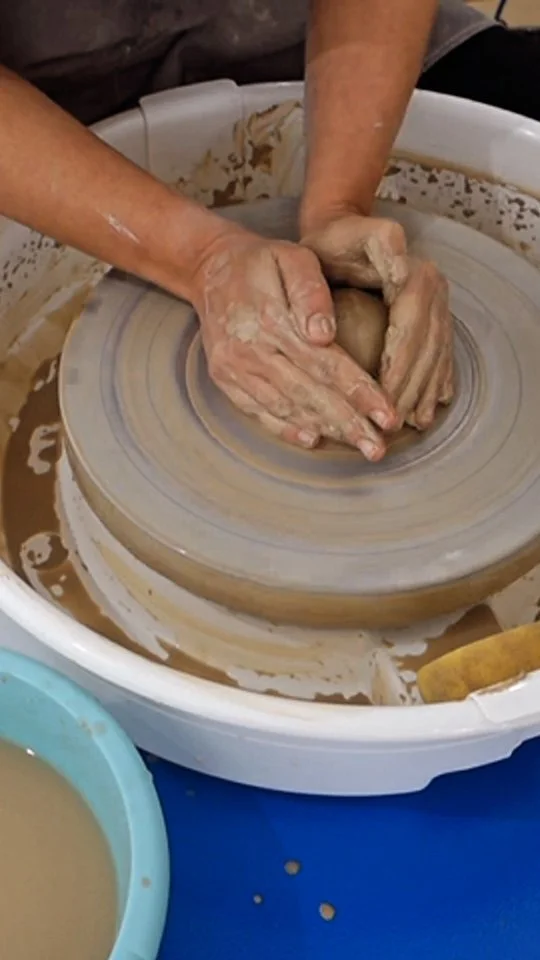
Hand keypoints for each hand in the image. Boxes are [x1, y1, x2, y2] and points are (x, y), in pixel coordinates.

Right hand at [190, 225, 398, 458]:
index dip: (360, 392)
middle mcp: (250, 350)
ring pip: (286, 407)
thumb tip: (323, 334)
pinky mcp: (225, 379)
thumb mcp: (291, 256)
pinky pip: (257, 410)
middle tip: (379, 448)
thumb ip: (309, 290)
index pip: (326, 363)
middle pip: (309, 394)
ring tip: (358, 446)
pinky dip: (285, 429)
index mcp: (272, 319)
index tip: (388, 415)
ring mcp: (234, 368)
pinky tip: (312, 440)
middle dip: (349, 424)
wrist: (210, 268)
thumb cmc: (261, 260)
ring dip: (324, 430)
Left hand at [302, 215, 452, 428]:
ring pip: (436, 354)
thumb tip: (400, 271)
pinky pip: (440, 353)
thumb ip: (371, 246)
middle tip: (392, 423)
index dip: (399, 365)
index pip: (411, 328)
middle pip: (426, 346)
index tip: (382, 399)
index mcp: (413, 273)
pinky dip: (434, 384)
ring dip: (424, 392)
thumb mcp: (341, 235)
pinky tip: (427, 409)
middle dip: (411, 387)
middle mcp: (432, 287)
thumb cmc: (332, 240)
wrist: (342, 230)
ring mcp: (437, 302)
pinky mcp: (434, 315)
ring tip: (412, 424)